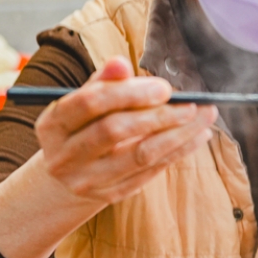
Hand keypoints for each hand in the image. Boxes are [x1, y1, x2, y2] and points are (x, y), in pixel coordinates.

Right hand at [36, 55, 216, 204]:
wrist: (66, 178)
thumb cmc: (81, 129)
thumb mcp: (81, 105)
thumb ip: (102, 83)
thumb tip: (121, 63)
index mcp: (52, 124)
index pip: (90, 103)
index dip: (129, 93)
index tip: (164, 87)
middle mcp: (65, 155)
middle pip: (115, 131)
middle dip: (158, 115)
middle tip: (191, 105)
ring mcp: (87, 180)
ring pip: (140, 155)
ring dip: (179, 135)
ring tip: (205, 118)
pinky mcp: (111, 194)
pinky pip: (151, 172)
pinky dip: (178, 151)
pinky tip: (197, 136)